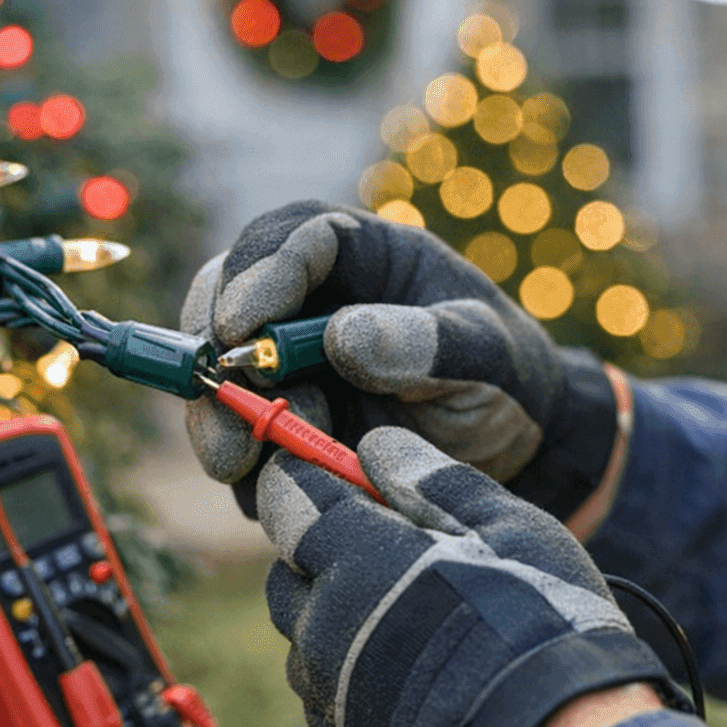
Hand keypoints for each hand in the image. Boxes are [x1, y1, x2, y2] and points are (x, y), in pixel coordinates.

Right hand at [181, 200, 618, 519]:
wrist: (513, 450)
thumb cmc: (507, 381)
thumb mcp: (484, 355)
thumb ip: (424, 342)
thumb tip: (341, 336)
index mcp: (370, 256)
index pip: (299, 236)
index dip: (260, 272)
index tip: (241, 327)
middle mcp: (317, 299)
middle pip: (231, 294)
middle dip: (213, 347)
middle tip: (216, 399)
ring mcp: (292, 360)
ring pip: (220, 370)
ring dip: (218, 415)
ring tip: (240, 464)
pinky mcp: (282, 418)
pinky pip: (237, 432)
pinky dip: (240, 461)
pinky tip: (267, 490)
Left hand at [257, 427, 682, 726]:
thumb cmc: (543, 620)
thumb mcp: (505, 526)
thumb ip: (434, 481)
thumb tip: (378, 448)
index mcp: (357, 559)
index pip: (291, 500)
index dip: (305, 475)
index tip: (323, 465)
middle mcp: (325, 628)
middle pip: (289, 571)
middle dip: (321, 546)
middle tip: (385, 539)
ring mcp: (331, 694)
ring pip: (305, 636)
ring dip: (336, 611)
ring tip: (409, 609)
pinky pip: (324, 693)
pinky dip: (348, 668)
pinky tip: (406, 663)